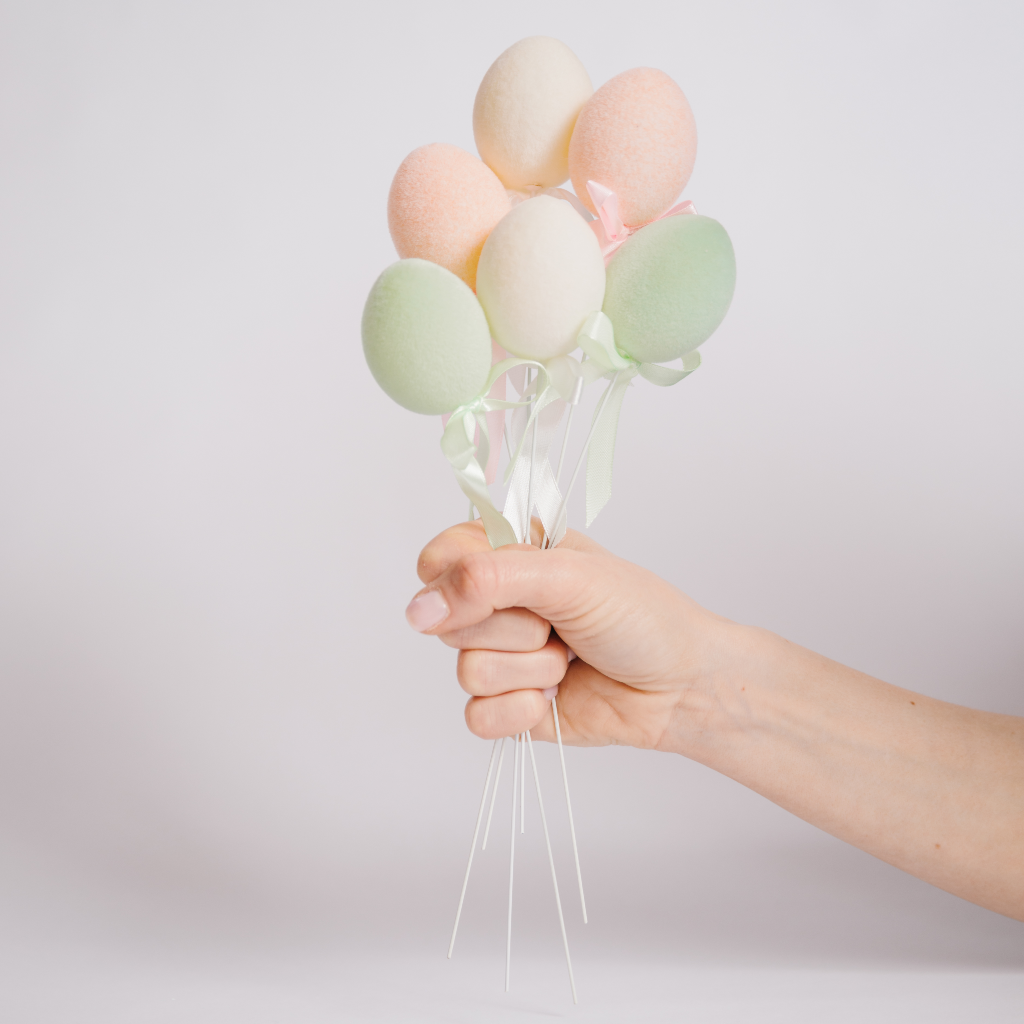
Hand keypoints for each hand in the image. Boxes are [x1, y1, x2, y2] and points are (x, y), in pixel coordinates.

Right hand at [406, 519, 743, 749]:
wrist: (681, 686)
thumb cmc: (641, 617)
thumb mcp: (567, 576)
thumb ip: (487, 579)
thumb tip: (417, 608)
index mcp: (511, 554)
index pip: (439, 559)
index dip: (454, 580)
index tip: (497, 590)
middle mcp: (500, 604)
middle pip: (448, 620)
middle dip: (511, 629)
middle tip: (557, 624)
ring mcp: (502, 656)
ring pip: (465, 671)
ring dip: (528, 670)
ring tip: (568, 659)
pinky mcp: (508, 705)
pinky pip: (477, 716)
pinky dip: (520, 711)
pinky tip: (554, 699)